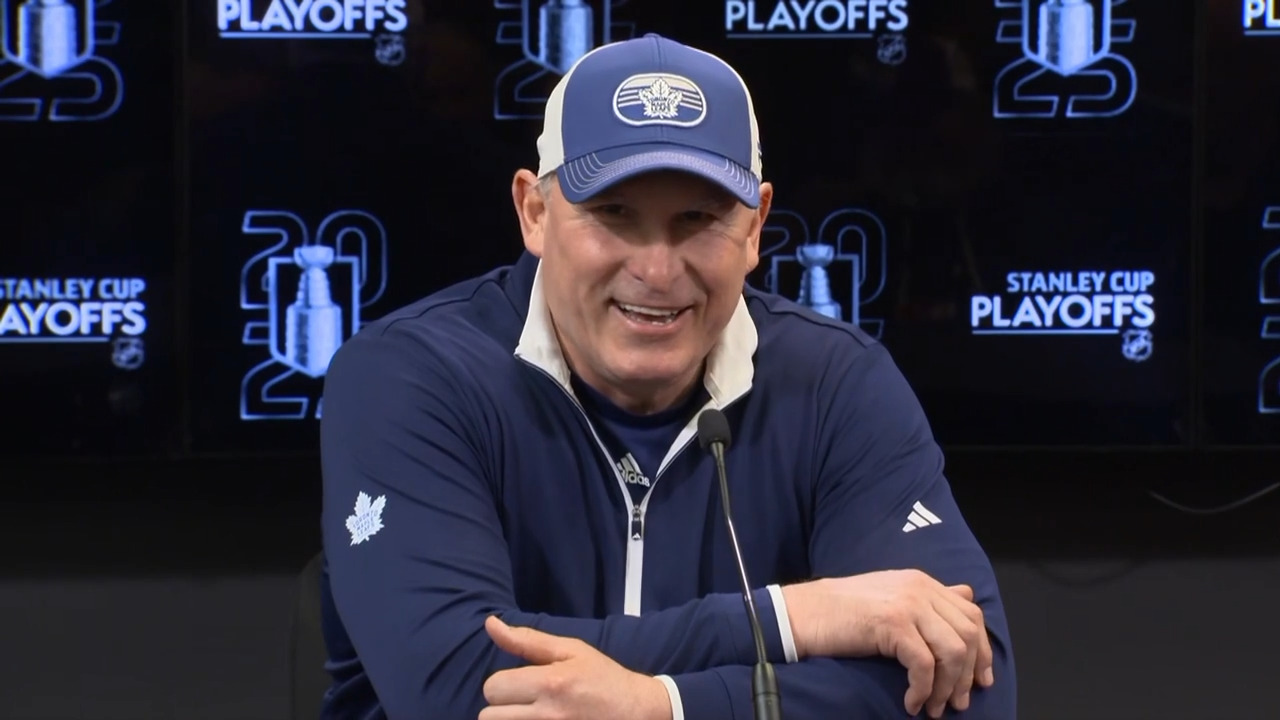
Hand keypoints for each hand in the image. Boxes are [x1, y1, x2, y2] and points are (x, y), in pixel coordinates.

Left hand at [480, 615, 671, 719]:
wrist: (636, 711)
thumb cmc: (602, 676)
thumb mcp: (570, 650)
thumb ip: (527, 640)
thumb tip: (490, 623)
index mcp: (550, 683)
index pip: (493, 688)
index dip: (502, 684)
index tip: (520, 684)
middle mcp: (547, 714)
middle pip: (488, 717)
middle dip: (502, 707)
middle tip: (523, 703)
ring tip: (528, 714)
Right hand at [781, 570, 994, 718]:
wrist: (806, 612)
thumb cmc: (843, 611)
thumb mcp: (892, 596)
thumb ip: (928, 599)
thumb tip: (965, 594)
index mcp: (923, 582)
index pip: (971, 614)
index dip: (982, 650)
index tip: (980, 680)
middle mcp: (921, 588)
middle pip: (968, 635)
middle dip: (968, 674)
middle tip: (958, 703)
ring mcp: (908, 604)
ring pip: (952, 652)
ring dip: (947, 687)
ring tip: (934, 708)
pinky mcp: (893, 623)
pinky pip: (924, 665)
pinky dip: (923, 690)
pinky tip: (911, 703)